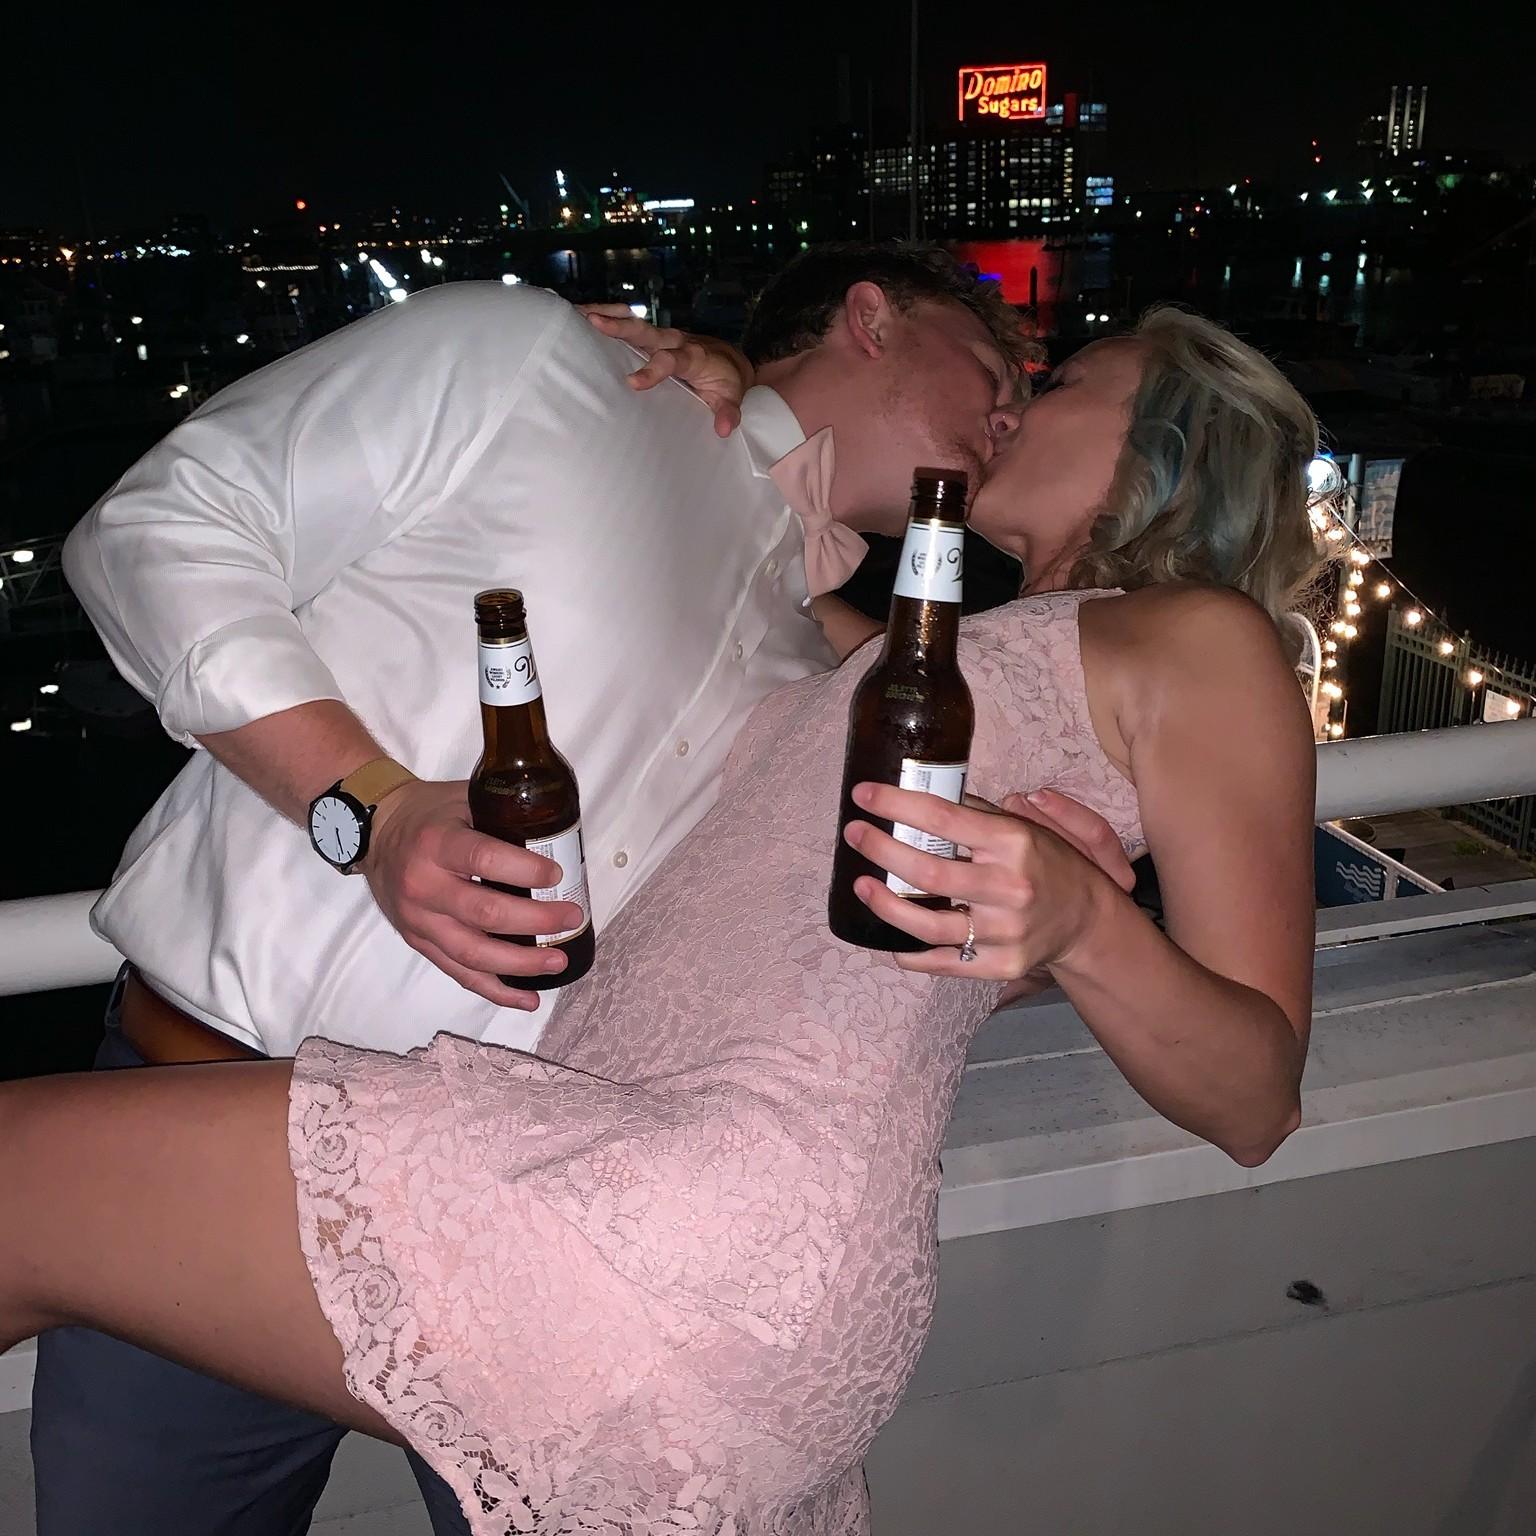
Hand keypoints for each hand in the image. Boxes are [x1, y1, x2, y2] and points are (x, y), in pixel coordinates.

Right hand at [363, 779, 584, 1009]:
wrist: (373, 832)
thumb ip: (503, 815)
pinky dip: (495, 990)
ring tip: (557, 961)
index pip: (485, 860)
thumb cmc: (429, 813)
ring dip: (520, 964)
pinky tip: (528, 998)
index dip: (525, 871)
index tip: (557, 875)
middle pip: (485, 913)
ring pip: (473, 953)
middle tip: (571, 918)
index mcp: (438, 843)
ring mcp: (419, 920)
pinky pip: (459, 973)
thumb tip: (560, 837)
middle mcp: (424, 885)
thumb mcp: (463, 799)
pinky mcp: (419, 942)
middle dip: (535, 921)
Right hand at [578, 305, 751, 436]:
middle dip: (620, 326)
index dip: (653, 369)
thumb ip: (729, 411)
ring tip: (577, 313)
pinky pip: (629, 325)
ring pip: (633, 323)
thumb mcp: (732, 397)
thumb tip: (724, 428)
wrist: (729, 360)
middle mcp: (674, 341)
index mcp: (693, 356)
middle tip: (593, 322)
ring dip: (607, 315)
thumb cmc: (726, 381)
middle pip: (646, 331)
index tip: (633, 383)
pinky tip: (584, 316)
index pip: (671, 359)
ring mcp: (661, 338)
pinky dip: (608, 318)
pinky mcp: (652, 339)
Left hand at [841, 784, 1129, 983]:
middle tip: (854, 834)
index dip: (897, 805)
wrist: (1086, 920)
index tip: (863, 794)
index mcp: (1013, 842)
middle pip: (930, 872)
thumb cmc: (1045, 864)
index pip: (944, 819)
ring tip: (861, 886)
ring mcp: (1005, 931)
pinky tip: (888, 939)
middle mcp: (1009, 886)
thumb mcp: (1022, 827)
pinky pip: (944, 963)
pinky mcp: (1001, 965)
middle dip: (882, 850)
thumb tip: (919, 796)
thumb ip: (975, 814)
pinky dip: (910, 954)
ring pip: (930, 924)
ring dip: (885, 905)